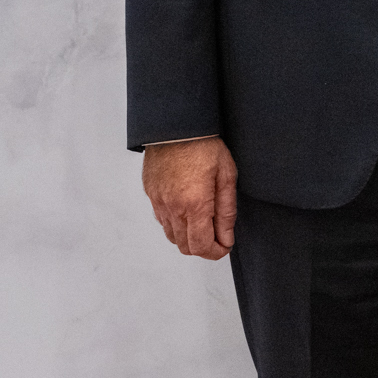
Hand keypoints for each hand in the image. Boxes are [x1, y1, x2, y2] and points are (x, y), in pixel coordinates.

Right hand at [143, 136, 238, 258]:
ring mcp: (158, 202)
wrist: (176, 125)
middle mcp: (172, 207)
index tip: (225, 246)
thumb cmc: (204, 145)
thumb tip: (226, 238)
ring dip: (189, 237)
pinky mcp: (150, 194)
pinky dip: (176, 223)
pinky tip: (188, 210)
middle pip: (185, 247)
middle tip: (218, 237)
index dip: (216, 252)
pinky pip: (162, 220)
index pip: (201, 246)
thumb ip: (226, 212)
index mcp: (194, 204)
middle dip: (203, 248)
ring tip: (204, 221)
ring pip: (172, 236)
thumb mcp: (226, 176)